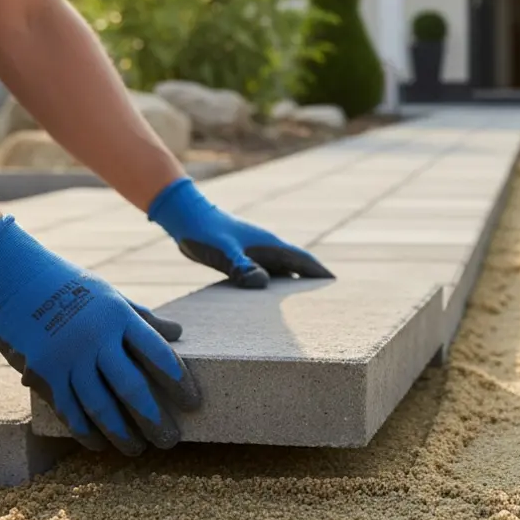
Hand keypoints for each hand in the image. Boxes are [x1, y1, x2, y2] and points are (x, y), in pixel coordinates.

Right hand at [0, 216, 201, 455]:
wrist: (11, 278)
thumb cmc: (69, 286)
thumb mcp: (111, 295)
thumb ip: (143, 317)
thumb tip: (178, 332)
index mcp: (120, 317)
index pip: (159, 354)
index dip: (180, 382)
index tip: (194, 403)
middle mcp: (96, 339)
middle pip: (132, 388)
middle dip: (154, 419)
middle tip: (171, 441)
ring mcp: (68, 358)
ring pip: (100, 407)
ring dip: (121, 434)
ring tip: (138, 449)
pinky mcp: (43, 372)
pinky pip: (68, 410)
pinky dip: (85, 431)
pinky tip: (99, 444)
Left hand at [146, 176, 333, 287]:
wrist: (185, 216)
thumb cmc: (204, 231)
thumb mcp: (223, 251)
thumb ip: (241, 266)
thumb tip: (262, 283)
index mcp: (268, 245)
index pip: (302, 259)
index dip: (318, 271)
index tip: (335, 282)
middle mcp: (266, 248)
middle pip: (296, 266)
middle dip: (312, 279)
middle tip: (328, 298)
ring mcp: (255, 251)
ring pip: (281, 270)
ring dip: (293, 283)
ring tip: (305, 303)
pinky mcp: (243, 257)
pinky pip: (266, 272)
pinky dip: (274, 284)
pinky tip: (271, 297)